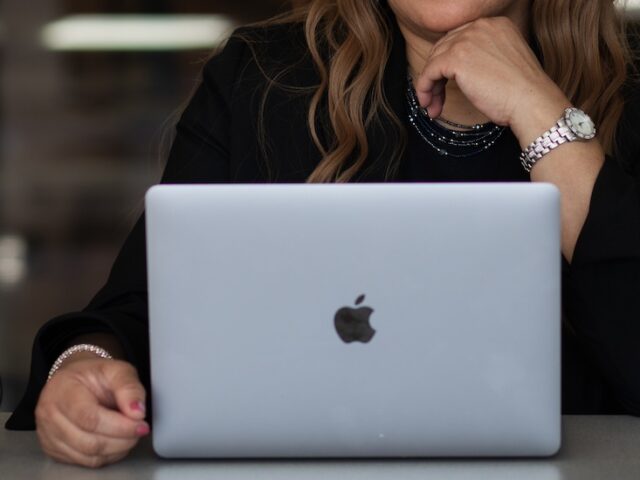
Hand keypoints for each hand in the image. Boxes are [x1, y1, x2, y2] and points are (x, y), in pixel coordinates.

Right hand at [35, 356, 148, 467]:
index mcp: (62, 390)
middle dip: (121, 439)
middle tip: (140, 429)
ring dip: (117, 449)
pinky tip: (117, 442)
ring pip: (87, 456)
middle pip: (88, 441)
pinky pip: (84, 462)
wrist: (74, 379)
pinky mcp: (53, 449)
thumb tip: (137, 412)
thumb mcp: (116, 369)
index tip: (140, 423)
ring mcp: (48, 434)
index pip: (89, 418)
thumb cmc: (93, 374)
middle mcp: (50, 414)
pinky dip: (107, 455)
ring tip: (131, 434)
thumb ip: (129, 387)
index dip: (119, 426)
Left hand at [413, 17, 569, 147]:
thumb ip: (482, 56)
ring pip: (434, 61)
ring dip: (430, 86)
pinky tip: (428, 104)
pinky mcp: (456, 58)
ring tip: (432, 106)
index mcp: (494, 24)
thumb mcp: (503, 62)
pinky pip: (429, 72)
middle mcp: (480, 26)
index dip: (448, 64)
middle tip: (436, 99)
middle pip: (444, 49)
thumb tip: (457, 71)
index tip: (445, 84)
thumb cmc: (521, 92)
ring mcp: (467, 40)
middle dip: (436, 76)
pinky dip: (424, 88)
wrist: (531, 101)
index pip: (459, 40)